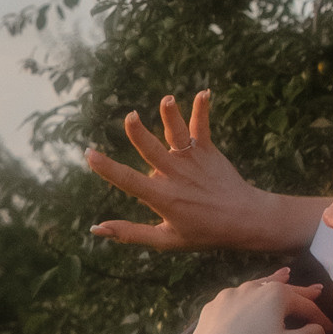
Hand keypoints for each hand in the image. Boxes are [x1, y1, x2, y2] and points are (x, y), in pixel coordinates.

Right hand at [85, 92, 327, 252]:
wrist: (243, 220)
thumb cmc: (202, 233)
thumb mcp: (165, 240)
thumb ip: (129, 233)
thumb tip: (95, 228)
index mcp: (163, 198)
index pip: (129, 181)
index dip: (107, 168)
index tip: (89, 154)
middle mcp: (176, 176)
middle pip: (153, 150)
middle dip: (139, 133)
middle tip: (130, 117)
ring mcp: (193, 161)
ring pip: (177, 134)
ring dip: (171, 116)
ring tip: (167, 100)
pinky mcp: (208, 151)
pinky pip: (202, 127)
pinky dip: (202, 110)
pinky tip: (204, 93)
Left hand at [182, 270, 330, 333]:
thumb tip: (319, 330)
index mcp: (277, 295)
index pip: (306, 307)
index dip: (322, 321)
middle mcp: (254, 287)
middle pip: (285, 289)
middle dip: (303, 291)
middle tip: (318, 289)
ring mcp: (231, 294)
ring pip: (259, 286)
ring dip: (274, 281)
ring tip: (284, 274)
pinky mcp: (214, 305)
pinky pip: (237, 297)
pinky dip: (249, 295)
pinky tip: (248, 296)